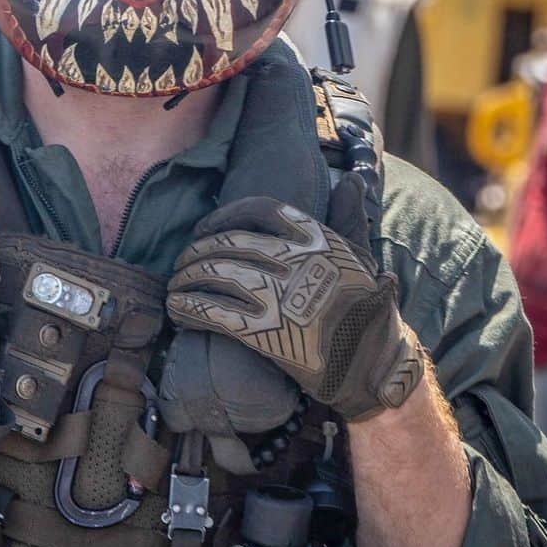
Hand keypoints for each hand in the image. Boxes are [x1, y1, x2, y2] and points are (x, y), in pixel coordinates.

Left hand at [165, 192, 421, 420]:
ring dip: (186, 280)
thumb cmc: (366, 310)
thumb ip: (350, 217)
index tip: (203, 228)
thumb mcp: (361, 257)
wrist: (371, 366)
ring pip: (215, 275)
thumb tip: (352, 181)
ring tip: (175, 287)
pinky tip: (177, 311)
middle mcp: (293, 261)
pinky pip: (213, 311)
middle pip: (228, 244)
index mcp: (315, 238)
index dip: (224, 216)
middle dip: (196, 254)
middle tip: (182, 264)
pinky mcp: (264, 331)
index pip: (260, 210)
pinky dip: (188, 308)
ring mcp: (277, 295)